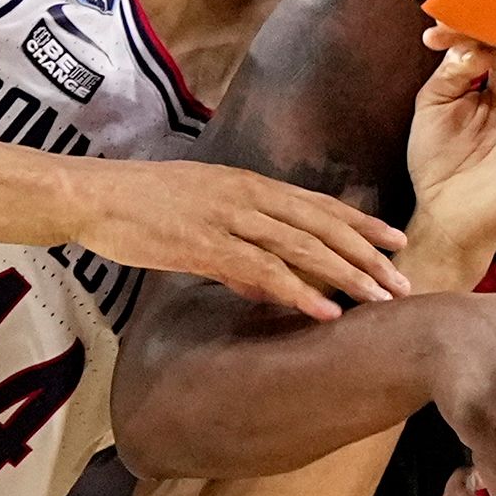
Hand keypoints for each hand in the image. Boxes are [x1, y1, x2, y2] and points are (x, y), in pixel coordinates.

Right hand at [76, 160, 408, 320]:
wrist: (92, 195)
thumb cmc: (139, 206)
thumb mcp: (199, 217)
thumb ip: (238, 251)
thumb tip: (268, 284)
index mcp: (247, 184)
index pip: (317, 204)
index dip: (361, 223)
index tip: (396, 242)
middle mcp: (246, 196)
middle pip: (321, 225)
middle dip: (367, 254)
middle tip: (403, 282)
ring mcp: (227, 218)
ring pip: (302, 246)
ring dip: (346, 273)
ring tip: (380, 299)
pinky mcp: (204, 244)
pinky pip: (262, 270)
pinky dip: (299, 290)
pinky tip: (326, 310)